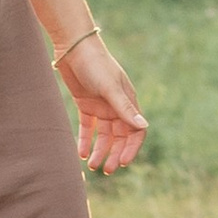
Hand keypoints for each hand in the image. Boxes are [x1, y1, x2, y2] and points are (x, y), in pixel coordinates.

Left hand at [56, 34, 146, 174]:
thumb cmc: (95, 64)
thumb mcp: (110, 88)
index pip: (136, 131)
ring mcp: (101, 106)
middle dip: (115, 154)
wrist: (73, 47)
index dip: (131, 148)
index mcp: (127, 101)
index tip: (123, 163)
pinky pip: (88, 128)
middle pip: (120, 136)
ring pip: (104, 135)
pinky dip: (85, 140)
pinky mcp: (86, 105)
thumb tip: (143, 127)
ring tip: (93, 165)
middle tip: (107, 170)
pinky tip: (81, 153)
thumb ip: (125, 108)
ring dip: (100, 150)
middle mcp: (116, 106)